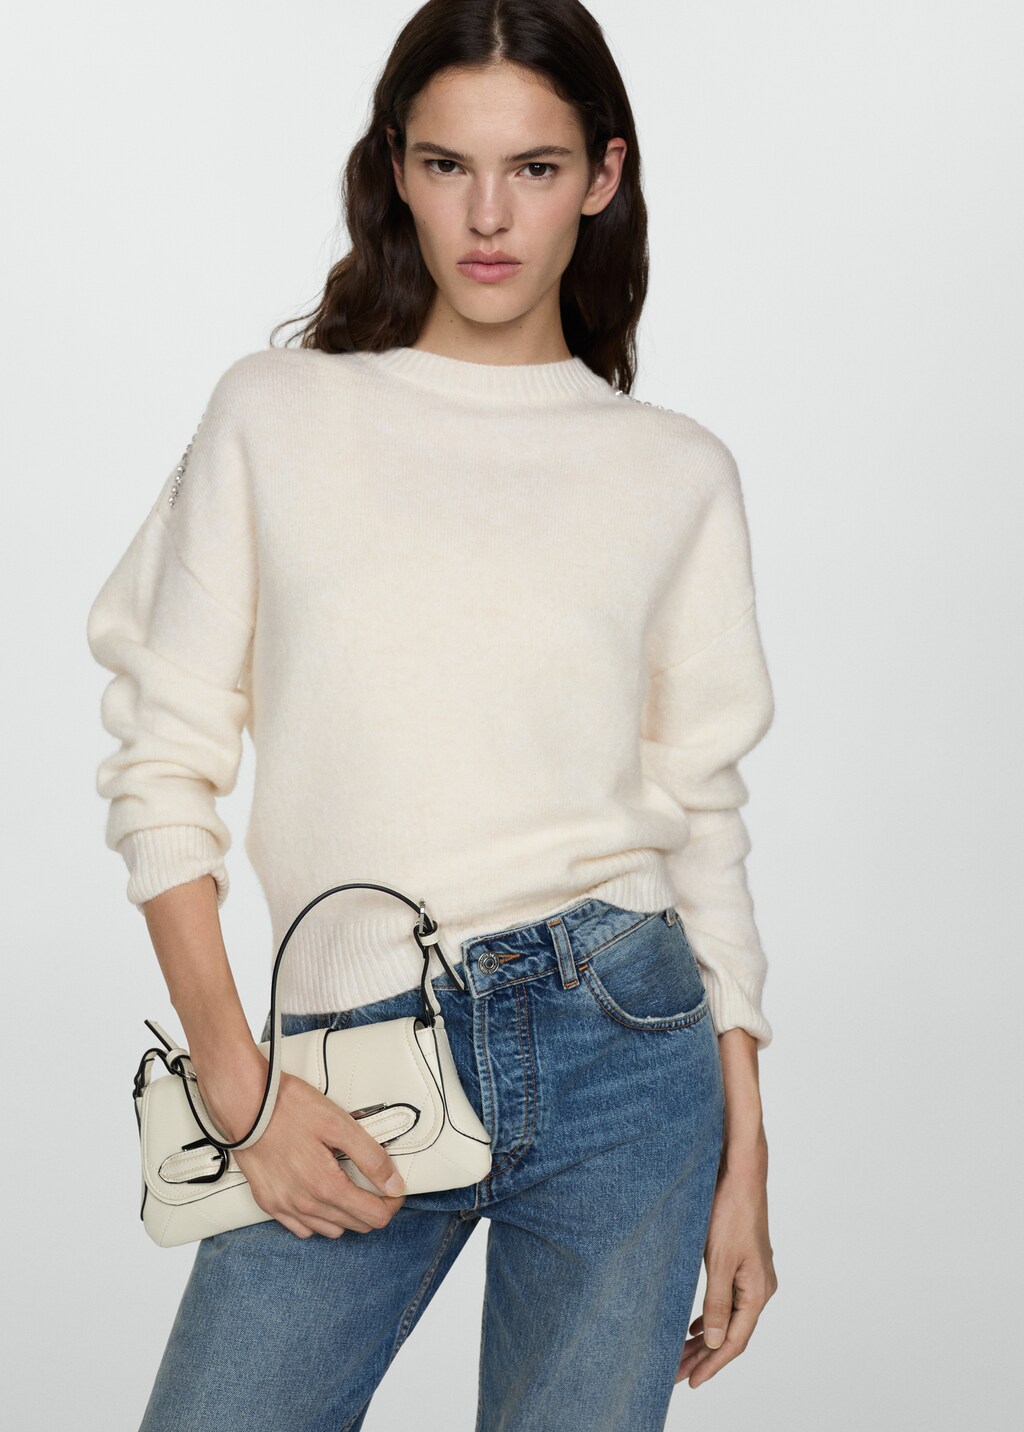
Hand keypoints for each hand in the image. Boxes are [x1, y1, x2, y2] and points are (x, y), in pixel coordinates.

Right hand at [196, 1054, 407, 1239]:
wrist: (244, 1105)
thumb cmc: (289, 1108)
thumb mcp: (339, 1124)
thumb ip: (370, 1157)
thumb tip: (395, 1185)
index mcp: (326, 1187)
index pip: (373, 1216)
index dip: (392, 1204)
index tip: (396, 1188)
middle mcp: (305, 1205)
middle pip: (355, 1225)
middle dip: (373, 1207)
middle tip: (378, 1185)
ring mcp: (284, 1207)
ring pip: (330, 1230)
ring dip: (347, 1215)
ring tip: (351, 1188)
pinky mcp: (268, 1203)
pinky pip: (301, 1228)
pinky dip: (318, 1220)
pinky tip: (321, 1197)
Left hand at [676, 1138, 777, 1387]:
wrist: (740, 1173)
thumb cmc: (730, 1211)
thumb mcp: (719, 1260)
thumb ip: (715, 1302)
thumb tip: (712, 1342)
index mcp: (758, 1291)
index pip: (733, 1341)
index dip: (712, 1364)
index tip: (690, 1382)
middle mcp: (760, 1288)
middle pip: (730, 1333)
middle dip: (703, 1355)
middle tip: (676, 1374)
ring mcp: (753, 1276)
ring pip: (727, 1317)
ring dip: (704, 1337)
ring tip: (681, 1354)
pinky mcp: (743, 1263)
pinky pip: (727, 1300)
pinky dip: (710, 1315)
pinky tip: (694, 1324)